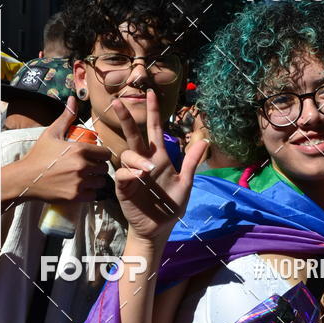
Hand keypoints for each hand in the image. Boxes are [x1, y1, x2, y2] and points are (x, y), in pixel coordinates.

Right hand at [13, 96, 110, 201]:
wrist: (25, 178)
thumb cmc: (39, 155)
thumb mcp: (52, 133)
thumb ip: (66, 117)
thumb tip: (73, 99)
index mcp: (80, 149)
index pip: (105, 154)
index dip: (101, 155)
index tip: (95, 157)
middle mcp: (82, 165)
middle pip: (104, 168)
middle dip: (99, 168)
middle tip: (90, 168)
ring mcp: (79, 182)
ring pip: (100, 182)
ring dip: (96, 181)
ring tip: (86, 178)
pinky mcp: (76, 196)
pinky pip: (94, 195)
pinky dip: (90, 193)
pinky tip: (82, 188)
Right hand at [112, 88, 207, 241]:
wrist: (158, 228)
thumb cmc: (170, 205)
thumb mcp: (186, 183)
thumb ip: (192, 162)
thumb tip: (205, 140)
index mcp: (159, 158)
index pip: (154, 130)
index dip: (154, 112)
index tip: (151, 94)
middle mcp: (144, 162)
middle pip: (134, 135)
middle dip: (126, 118)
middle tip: (118, 102)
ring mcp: (132, 174)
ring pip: (128, 154)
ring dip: (137, 158)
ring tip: (149, 170)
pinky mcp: (123, 187)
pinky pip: (122, 173)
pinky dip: (130, 173)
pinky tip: (139, 177)